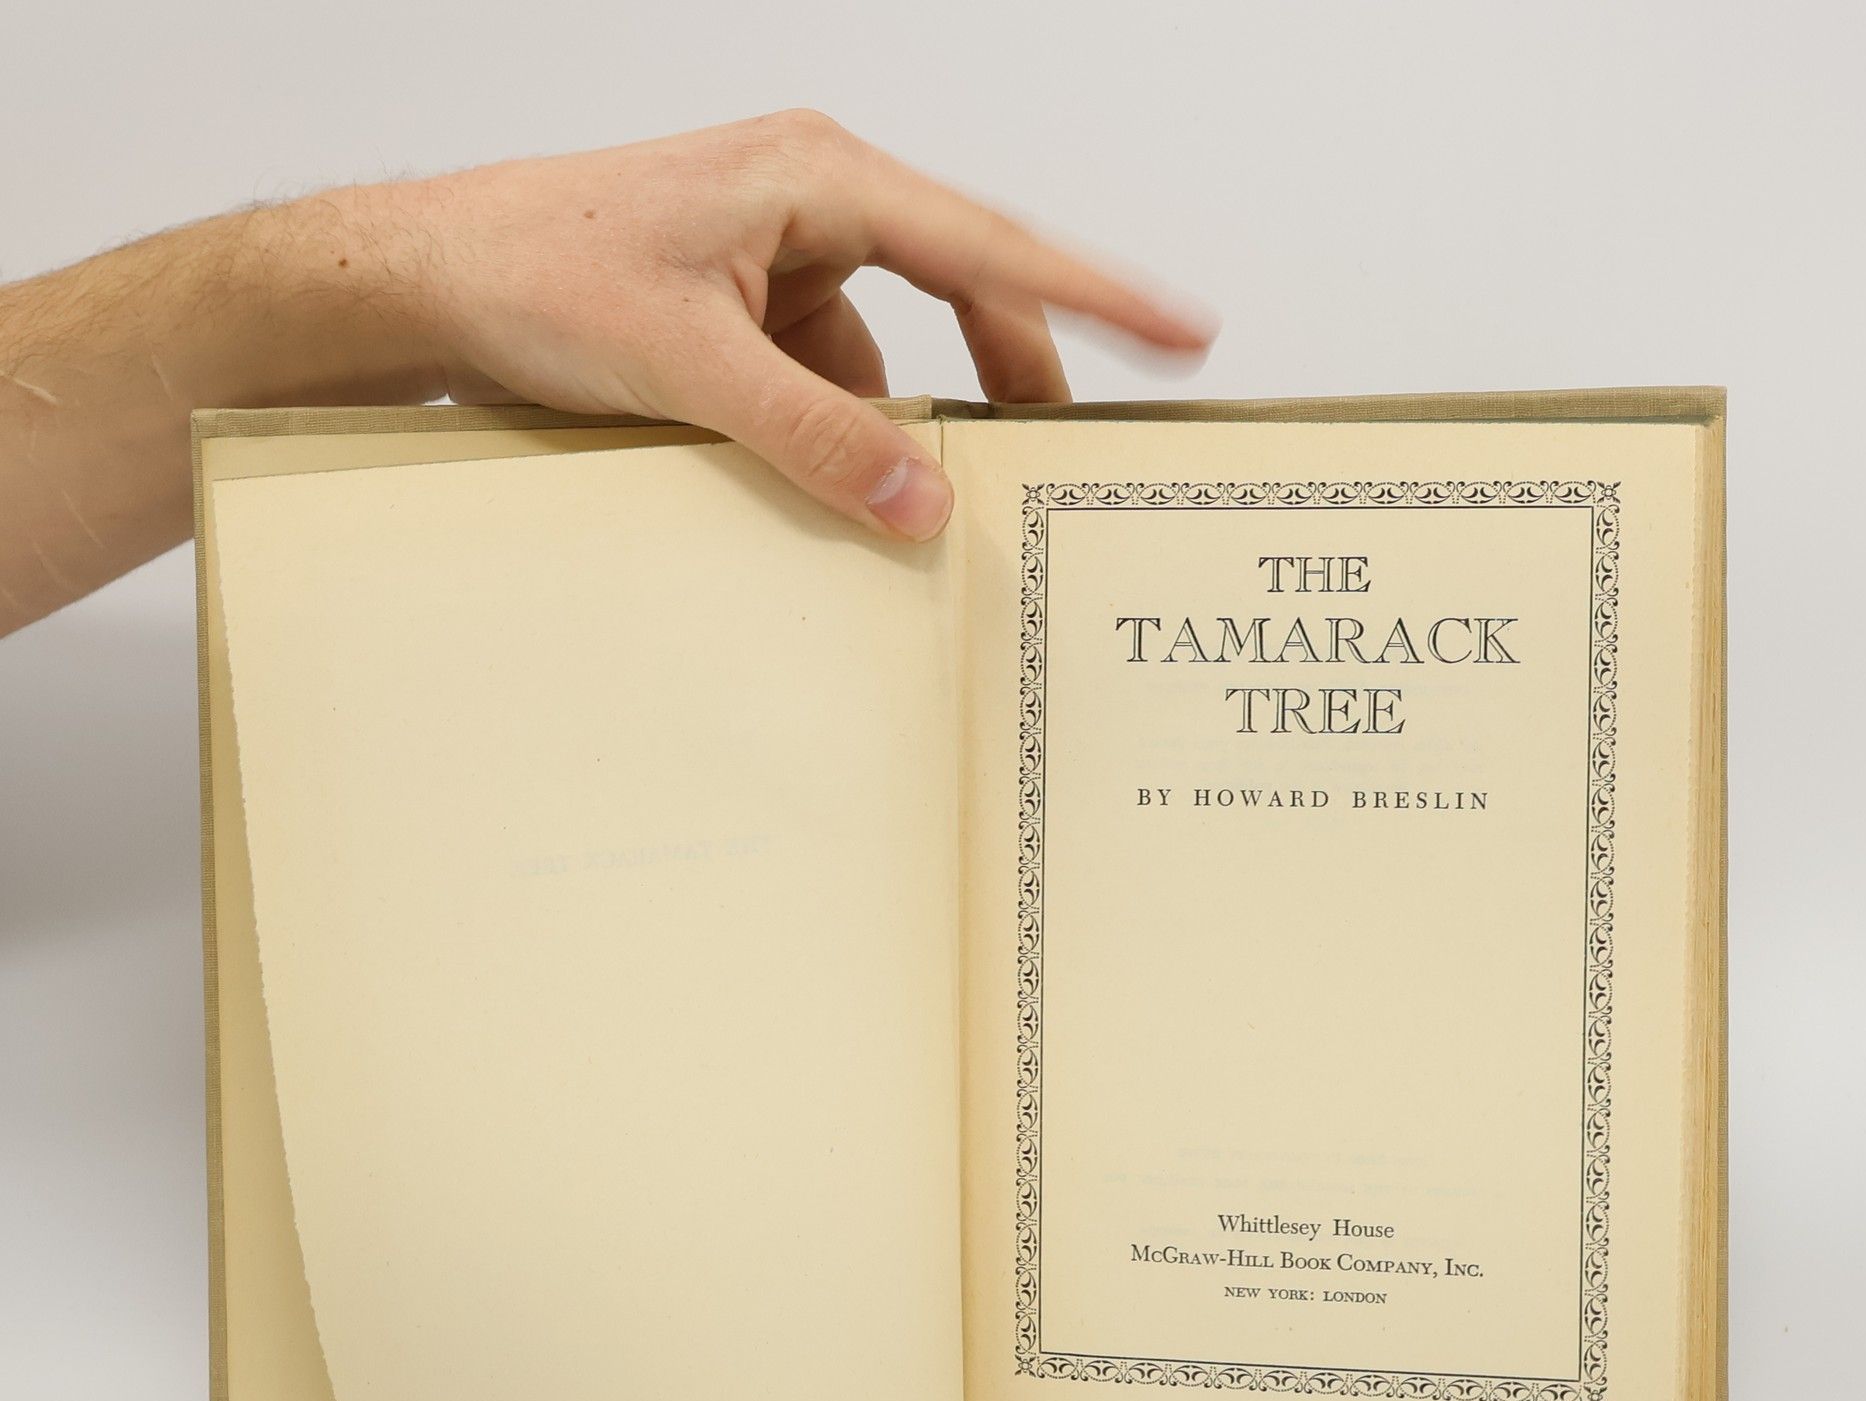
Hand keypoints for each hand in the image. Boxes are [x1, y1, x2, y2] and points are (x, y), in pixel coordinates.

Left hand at [365, 112, 1213, 539]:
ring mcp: (781, 264)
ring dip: (906, 427)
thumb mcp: (688, 365)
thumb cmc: (535, 270)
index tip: (1183, 330)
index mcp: (818, 178)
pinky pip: (831, 384)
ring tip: (934, 501)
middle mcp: (814, 207)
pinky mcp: (749, 316)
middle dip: (1008, 377)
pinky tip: (834, 493)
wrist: (427, 282)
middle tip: (1058, 461)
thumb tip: (924, 502)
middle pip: (960, 296)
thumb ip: (815, 436)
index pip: (989, 243)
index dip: (1096, 293)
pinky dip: (842, 438)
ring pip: (892, 354)